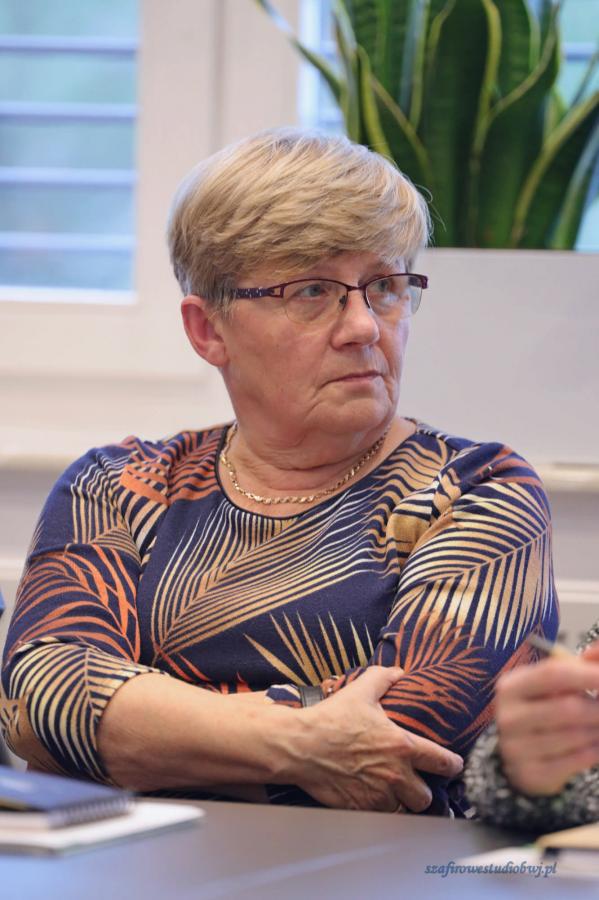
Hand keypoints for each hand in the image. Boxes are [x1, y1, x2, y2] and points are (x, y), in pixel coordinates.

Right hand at [284, 666, 462, 812]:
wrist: (301, 745)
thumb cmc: (331, 719)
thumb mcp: (360, 691)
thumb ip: (383, 678)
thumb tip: (397, 671)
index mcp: (402, 746)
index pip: (443, 762)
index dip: (453, 766)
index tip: (454, 766)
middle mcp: (395, 775)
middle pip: (426, 797)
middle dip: (422, 791)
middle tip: (415, 783)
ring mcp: (378, 795)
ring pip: (402, 810)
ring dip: (399, 802)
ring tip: (392, 792)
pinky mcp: (360, 808)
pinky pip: (379, 817)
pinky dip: (378, 809)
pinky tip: (370, 797)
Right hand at [496, 644, 598, 795]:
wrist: (520, 756)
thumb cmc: (543, 709)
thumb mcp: (552, 685)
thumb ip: (578, 666)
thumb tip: (597, 653)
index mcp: (511, 686)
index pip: (553, 674)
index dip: (587, 674)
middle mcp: (508, 716)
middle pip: (568, 708)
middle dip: (598, 707)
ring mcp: (516, 748)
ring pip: (576, 736)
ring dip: (598, 730)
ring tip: (598, 724)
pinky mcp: (530, 774)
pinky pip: (576, 761)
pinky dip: (594, 751)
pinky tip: (595, 744)